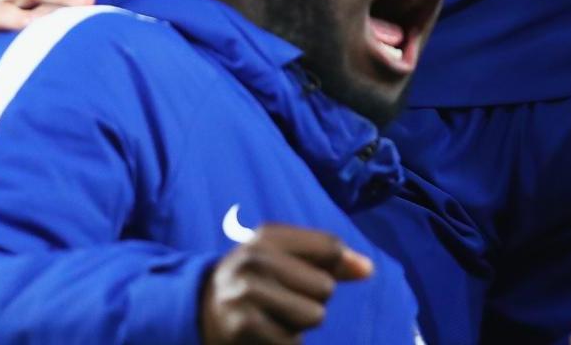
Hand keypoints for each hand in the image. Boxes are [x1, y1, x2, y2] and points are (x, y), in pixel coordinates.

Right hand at [201, 225, 374, 343]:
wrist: (203, 309)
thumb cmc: (260, 279)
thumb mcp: (287, 257)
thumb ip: (331, 259)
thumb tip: (368, 269)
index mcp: (268, 236)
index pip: (330, 247)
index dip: (337, 264)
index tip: (317, 270)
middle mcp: (254, 260)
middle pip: (325, 286)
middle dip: (314, 298)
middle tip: (285, 296)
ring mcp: (246, 295)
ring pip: (314, 316)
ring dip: (302, 322)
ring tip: (277, 313)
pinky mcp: (244, 329)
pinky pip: (294, 343)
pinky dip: (287, 342)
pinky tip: (266, 331)